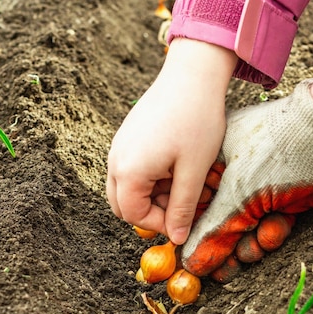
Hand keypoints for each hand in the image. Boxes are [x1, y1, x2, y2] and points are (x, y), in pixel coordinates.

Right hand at [106, 38, 237, 244]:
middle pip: (123, 205)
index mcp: (129, 171)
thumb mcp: (193, 171)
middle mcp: (116, 160)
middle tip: (181, 204)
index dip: (160, 224)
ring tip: (181, 182)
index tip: (185, 219)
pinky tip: (174, 166)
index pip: (134, 215)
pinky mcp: (127, 137)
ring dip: (151, 195)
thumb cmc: (196, 121)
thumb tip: (177, 239)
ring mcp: (119, 147)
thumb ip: (182, 208)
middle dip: (151, 212)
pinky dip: (149, 178)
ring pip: (126, 188)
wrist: (192, 74)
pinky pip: (130, 169)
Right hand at [182, 80, 312, 279]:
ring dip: (248, 244)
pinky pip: (267, 225)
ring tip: (253, 248)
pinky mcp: (282, 197)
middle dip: (223, 246)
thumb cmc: (282, 149)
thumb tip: (190, 261)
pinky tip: (273, 233)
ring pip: (244, 228)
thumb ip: (212, 232)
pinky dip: (270, 234)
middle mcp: (232, 172)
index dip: (192, 233)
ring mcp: (259, 185)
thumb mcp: (238, 195)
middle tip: (223, 269)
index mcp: (211, 160)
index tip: (193, 259)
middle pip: (218, 220)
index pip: (192, 204)